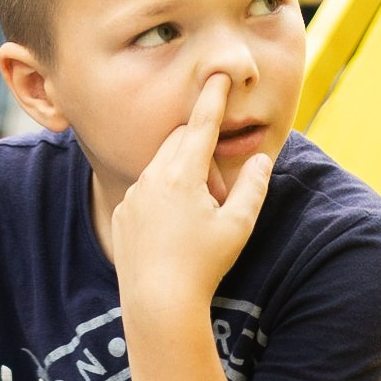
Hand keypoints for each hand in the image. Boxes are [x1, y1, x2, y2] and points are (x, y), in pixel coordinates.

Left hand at [110, 74, 272, 319]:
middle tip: (218, 193)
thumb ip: (252, 186)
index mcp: (181, 175)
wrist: (158, 304)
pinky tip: (173, 234)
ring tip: (197, 218)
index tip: (218, 76)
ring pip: (162, 167)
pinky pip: (145, 192)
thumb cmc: (203, 266)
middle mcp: (151, 179)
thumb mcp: (239, 225)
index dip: (213, 99)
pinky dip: (163, 197)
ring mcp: (132, 197)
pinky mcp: (122, 216)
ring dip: (184, 177)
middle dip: (202, 153)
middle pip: (180, 142)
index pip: (201, 124)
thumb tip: (259, 158)